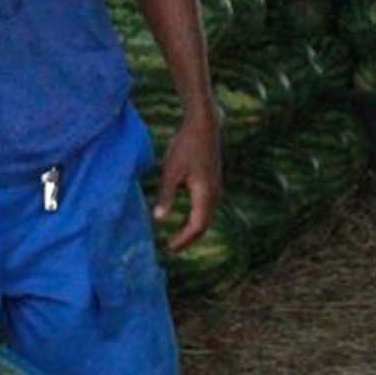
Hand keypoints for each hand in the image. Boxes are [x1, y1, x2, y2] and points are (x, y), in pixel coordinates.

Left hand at [153, 102, 222, 252]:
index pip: (196, 227)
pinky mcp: (214, 184)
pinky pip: (206, 209)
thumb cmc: (185, 146)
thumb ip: (166, 196)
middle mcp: (215, 195)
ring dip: (192, 230)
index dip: (182, 240)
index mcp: (205, 194)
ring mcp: (216, 190)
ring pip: (206, 218)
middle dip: (188, 240)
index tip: (168, 248)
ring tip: (176, 239)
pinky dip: (196, 219)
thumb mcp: (171, 171)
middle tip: (170, 249)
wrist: (204, 126)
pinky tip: (184, 219)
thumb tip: (159, 220)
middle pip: (203, 226)